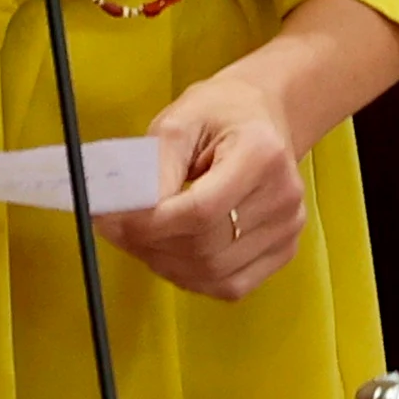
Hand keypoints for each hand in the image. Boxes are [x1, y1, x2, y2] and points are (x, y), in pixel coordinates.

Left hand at [94, 63, 309, 299]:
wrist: (261, 118)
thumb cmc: (219, 114)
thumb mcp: (179, 122)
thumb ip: (152, 167)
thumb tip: (123, 213)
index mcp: (262, 154)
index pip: (201, 210)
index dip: (150, 224)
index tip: (110, 219)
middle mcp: (284, 195)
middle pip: (206, 246)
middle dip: (149, 244)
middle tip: (115, 228)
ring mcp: (288, 227)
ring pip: (213, 272)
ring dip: (165, 262)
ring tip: (141, 236)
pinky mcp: (284, 250)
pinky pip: (230, 285)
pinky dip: (192, 277)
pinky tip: (173, 252)